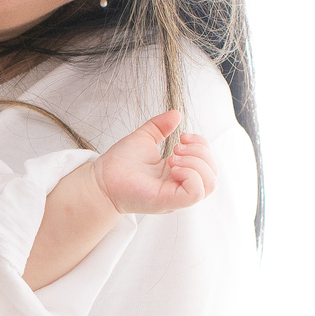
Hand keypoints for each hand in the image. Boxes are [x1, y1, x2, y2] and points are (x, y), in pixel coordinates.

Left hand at [92, 111, 217, 215]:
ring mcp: (177, 196)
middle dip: (200, 152)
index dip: (202, 145)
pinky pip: (196, 192)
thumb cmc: (119, 163)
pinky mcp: (170, 202)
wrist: (101, 178)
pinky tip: (172, 167)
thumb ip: (160, 126)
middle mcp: (180, 186)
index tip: (182, 136)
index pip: (208, 162)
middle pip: (213, 173)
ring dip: (196, 163)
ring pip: (209, 184)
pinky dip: (190, 175)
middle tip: (176, 147)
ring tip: (173, 157)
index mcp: (178, 173)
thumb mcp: (144, 138)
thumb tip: (176, 114)